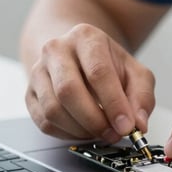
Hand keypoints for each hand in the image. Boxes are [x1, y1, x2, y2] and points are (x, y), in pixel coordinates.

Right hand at [26, 23, 155, 142]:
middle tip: (112, 134)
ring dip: (80, 130)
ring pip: (53, 110)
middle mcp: (56, 50)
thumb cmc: (107, 64)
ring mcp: (38, 71)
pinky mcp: (29, 93)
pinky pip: (44, 122)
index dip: (113, 103)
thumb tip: (137, 124)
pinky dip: (66, 134)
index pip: (97, 72)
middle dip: (94, 120)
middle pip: (69, 91)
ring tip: (100, 131)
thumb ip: (141, 97)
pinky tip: (82, 130)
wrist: (78, 56)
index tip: (126, 125)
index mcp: (85, 37)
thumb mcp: (135, 73)